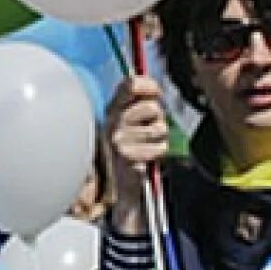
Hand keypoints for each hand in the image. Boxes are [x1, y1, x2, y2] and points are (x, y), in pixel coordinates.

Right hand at [103, 75, 169, 233]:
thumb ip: (137, 101)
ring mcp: (119, 139)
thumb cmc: (124, 151)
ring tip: (144, 147)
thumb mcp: (126, 121)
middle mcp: (112, 121)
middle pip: (153, 107)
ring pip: (160, 128)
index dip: (149, 86)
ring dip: (158, 139)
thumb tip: (152, 86)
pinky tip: (144, 159)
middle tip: (146, 131)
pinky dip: (157, 154)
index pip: (131, 84)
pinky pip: (160, 147)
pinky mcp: (128, 156)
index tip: (154, 93)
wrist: (113, 185)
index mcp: (111, 109)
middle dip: (157, 119)